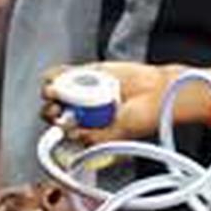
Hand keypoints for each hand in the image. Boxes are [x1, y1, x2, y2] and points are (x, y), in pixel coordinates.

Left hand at [39, 62, 209, 143]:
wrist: (158, 93)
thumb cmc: (144, 118)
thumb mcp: (116, 136)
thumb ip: (93, 138)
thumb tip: (70, 132)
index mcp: (87, 129)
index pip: (62, 129)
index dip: (57, 126)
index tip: (61, 122)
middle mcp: (83, 111)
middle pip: (54, 110)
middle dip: (52, 109)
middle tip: (60, 107)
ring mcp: (84, 91)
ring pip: (55, 90)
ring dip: (53, 90)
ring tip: (62, 91)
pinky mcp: (89, 73)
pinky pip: (64, 72)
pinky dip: (58, 73)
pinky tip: (62, 77)